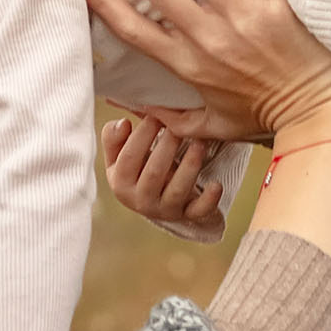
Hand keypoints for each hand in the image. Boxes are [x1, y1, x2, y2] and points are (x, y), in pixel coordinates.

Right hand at [82, 0, 330, 149]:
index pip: (134, 29)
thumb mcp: (211, 127)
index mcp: (187, 64)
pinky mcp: (274, 6)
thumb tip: (133, 108)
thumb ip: (172, 118)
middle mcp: (207, 38)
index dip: (103, 0)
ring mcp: (241, 18)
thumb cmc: (263, 118)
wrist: (315, 115)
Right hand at [101, 112, 226, 240]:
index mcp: (120, 183)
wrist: (155, 200)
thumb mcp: (119, 156)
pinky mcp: (187, 215)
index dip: (142, 135)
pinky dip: (209, 200)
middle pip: (154, 173)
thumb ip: (113, 137)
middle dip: (167, 146)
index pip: (129, 158)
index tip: (155, 115)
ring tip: (199, 143)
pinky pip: (199, 211)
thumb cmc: (137, 169)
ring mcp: (165, 210)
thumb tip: (122, 124)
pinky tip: (217, 185)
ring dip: (190, 166)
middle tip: (179, 126)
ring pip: (178, 190)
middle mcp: (140, 201)